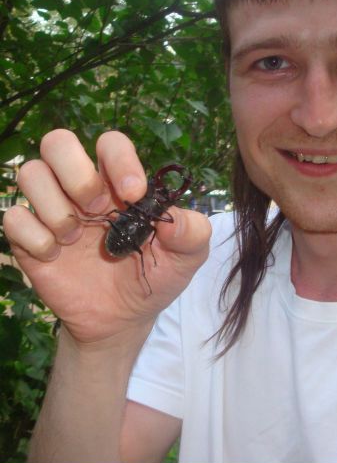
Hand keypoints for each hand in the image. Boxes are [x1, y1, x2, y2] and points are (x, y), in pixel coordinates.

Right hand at [3, 129, 210, 344]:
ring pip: (31, 172)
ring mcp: (54, 211)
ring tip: (75, 238)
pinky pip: (13, 216)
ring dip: (54, 207)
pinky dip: (33, 236)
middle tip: (98, 209)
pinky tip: (54, 256)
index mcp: (120, 183)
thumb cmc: (155, 276)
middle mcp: (82, 189)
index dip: (120, 160)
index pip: (110, 143)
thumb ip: (193, 232)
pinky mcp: (30, 239)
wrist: (123, 319)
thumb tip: (172, 219)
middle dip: (77, 174)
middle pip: (58, 142)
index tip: (134, 194)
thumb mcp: (188, 257)